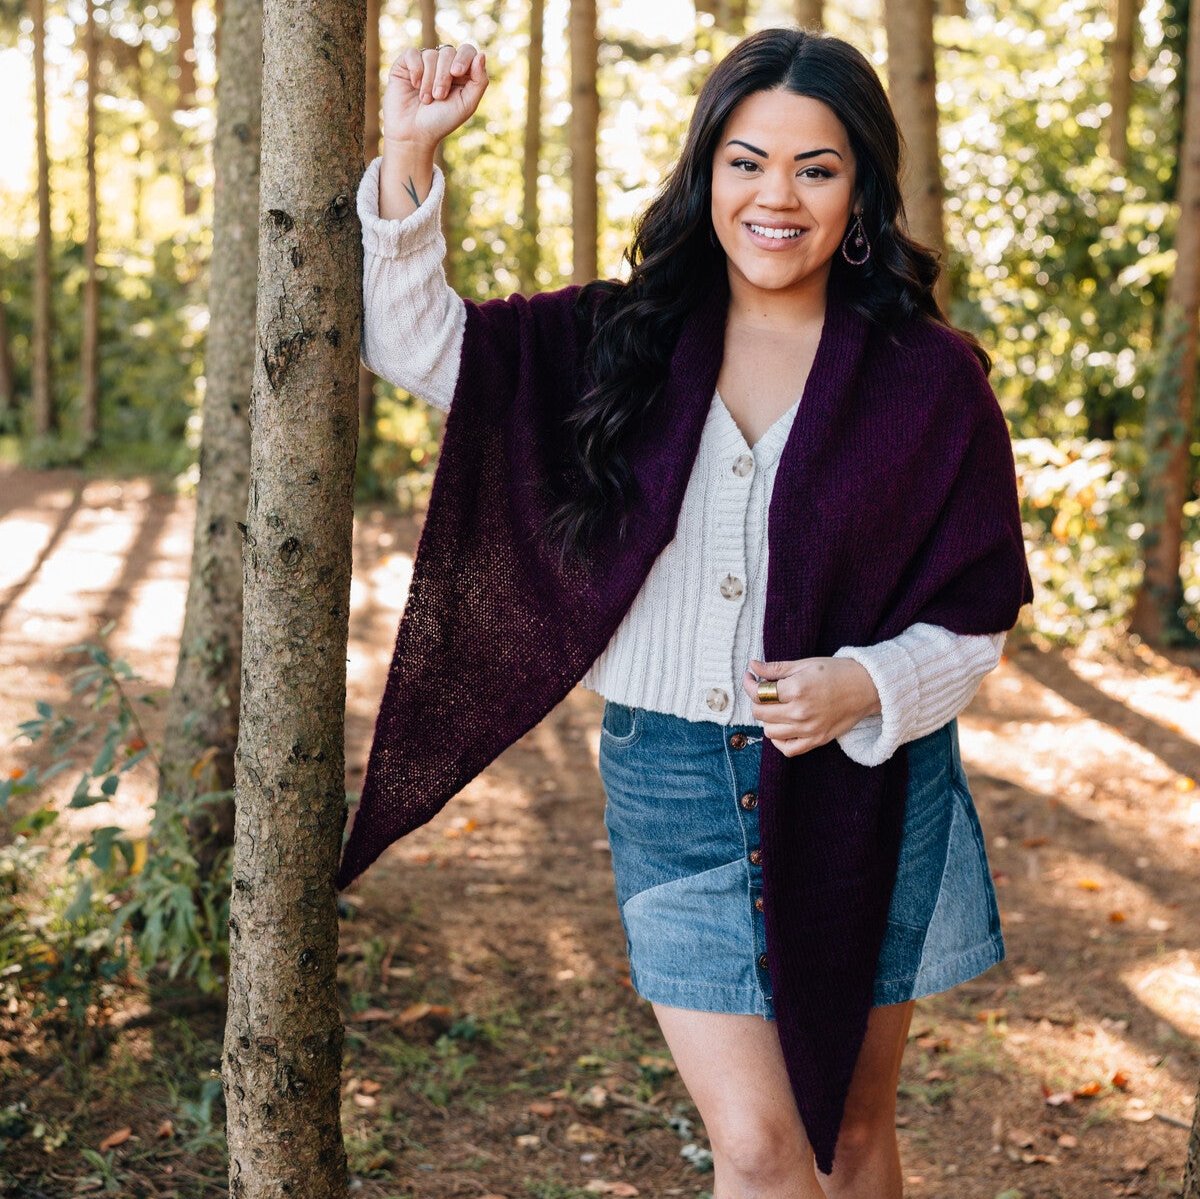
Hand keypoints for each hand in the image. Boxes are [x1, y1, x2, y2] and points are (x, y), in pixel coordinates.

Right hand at [383, 42, 488, 150]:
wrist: (413, 133)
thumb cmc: (441, 121)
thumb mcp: (467, 104)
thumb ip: (479, 81)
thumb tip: (482, 54)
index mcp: (461, 74)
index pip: (467, 51)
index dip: (463, 58)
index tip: (456, 73)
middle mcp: (443, 65)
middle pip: (448, 52)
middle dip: (444, 76)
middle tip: (439, 96)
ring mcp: (424, 63)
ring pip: (430, 55)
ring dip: (429, 80)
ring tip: (425, 100)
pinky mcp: (405, 64)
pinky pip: (412, 54)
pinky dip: (415, 70)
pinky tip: (414, 85)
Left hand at [741, 656, 880, 757]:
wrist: (867, 687)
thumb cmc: (837, 672)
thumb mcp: (805, 664)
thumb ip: (776, 668)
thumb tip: (753, 666)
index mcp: (797, 689)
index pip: (759, 693)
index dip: (750, 684)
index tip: (750, 678)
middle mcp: (801, 712)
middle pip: (760, 713)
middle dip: (756, 701)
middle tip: (762, 691)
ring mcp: (809, 729)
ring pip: (770, 732)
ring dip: (767, 719)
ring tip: (775, 707)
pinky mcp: (817, 740)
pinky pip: (788, 749)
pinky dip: (779, 740)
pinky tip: (782, 727)